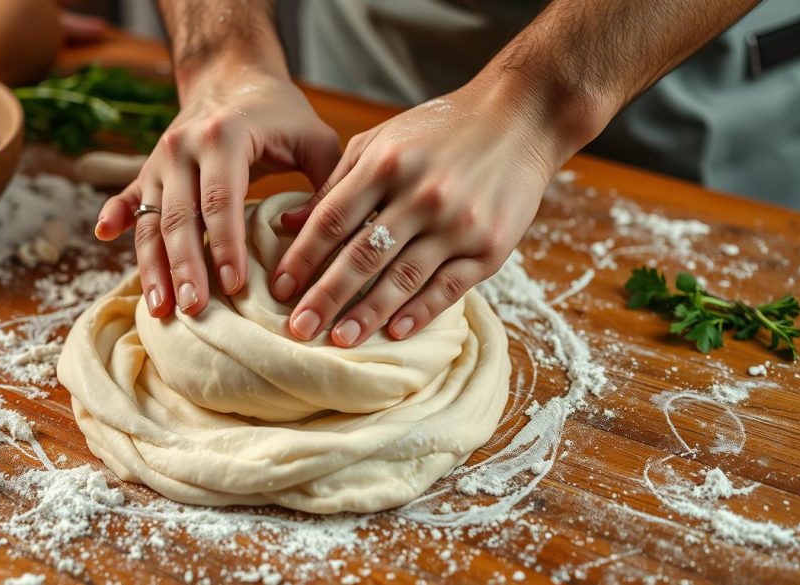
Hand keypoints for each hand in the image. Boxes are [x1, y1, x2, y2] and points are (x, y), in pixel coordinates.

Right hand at [95, 59, 339, 317]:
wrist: (233, 76)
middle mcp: (182, 147)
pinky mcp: (148, 170)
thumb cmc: (281, 115)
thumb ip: (325, 185)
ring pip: (150, 218)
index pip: (221, 201)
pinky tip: (104, 235)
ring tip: (161, 307)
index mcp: (223, 137)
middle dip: (185, 267)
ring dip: (152, 265)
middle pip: (179, 217)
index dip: (226, 246)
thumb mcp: (316, 140)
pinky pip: (129, 198)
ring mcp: (159, 159)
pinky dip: (116, 217)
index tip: (234, 286)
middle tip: (193, 308)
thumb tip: (314, 238)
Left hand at [271, 77, 571, 346]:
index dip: (301, 257)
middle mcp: (422, 195)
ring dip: (368, 314)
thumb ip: (336, 183)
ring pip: (403, 278)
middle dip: (326, 296)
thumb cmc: (441, 129)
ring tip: (339, 340)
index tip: (278, 288)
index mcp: (387, 164)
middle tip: (298, 329)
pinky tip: (394, 333)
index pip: (333, 220)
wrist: (521, 118)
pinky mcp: (491, 248)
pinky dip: (420, 312)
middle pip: (362, 256)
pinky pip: (449, 288)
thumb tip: (287, 223)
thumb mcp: (382, 140)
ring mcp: (459, 224)